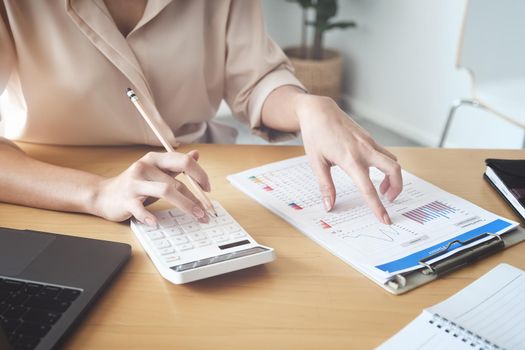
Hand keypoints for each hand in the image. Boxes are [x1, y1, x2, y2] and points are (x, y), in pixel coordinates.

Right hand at [91, 150, 210, 224]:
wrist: (103, 195)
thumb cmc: (135, 185)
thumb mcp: (157, 172)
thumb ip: (176, 165)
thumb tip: (196, 154)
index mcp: (155, 159)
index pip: (184, 162)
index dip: (200, 175)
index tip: (208, 190)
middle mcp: (145, 167)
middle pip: (177, 181)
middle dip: (196, 199)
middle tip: (206, 212)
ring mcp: (134, 183)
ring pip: (165, 191)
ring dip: (185, 205)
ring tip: (196, 216)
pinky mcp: (125, 199)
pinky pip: (140, 208)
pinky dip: (149, 215)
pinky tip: (157, 223)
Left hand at [296, 95, 401, 223]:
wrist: (319, 110)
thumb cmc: (315, 135)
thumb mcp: (316, 163)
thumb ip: (325, 186)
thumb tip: (329, 206)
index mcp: (350, 159)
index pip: (368, 188)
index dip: (377, 206)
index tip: (385, 219)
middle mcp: (364, 150)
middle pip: (394, 170)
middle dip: (397, 188)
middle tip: (388, 199)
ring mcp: (369, 143)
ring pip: (392, 161)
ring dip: (392, 177)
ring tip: (380, 188)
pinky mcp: (369, 138)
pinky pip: (384, 154)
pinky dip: (385, 166)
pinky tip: (371, 172)